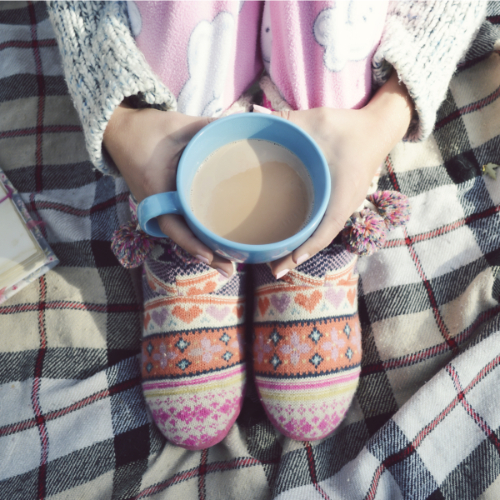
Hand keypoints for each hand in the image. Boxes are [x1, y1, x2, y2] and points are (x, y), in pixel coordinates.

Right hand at [103, 105, 233, 276]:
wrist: (119, 130)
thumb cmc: (147, 129)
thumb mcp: (178, 125)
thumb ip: (208, 127)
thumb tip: (241, 124)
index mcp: (156, 190)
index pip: (174, 225)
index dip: (192, 242)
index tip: (210, 256)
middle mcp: (154, 205)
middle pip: (181, 237)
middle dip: (205, 254)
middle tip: (230, 269)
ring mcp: (156, 207)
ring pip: (181, 234)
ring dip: (201, 247)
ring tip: (226, 262)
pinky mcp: (161, 204)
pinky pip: (179, 224)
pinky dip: (194, 235)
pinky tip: (212, 241)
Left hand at [255, 71, 413, 277]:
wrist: (379, 128)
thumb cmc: (349, 127)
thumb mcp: (317, 120)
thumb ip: (286, 120)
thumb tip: (253, 114)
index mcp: (342, 192)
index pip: (325, 229)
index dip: (306, 248)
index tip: (288, 262)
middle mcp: (346, 204)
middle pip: (320, 238)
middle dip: (297, 256)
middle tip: (273, 268)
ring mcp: (346, 205)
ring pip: (322, 233)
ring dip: (302, 247)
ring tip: (279, 260)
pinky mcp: (342, 201)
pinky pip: (324, 223)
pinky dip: (309, 235)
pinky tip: (292, 236)